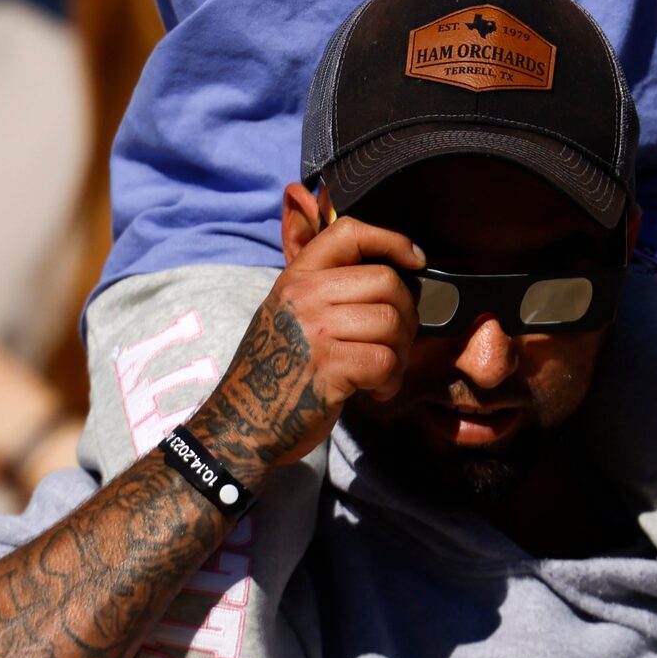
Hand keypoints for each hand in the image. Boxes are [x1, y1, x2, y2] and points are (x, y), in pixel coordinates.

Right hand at [192, 184, 422, 477]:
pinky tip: (374, 391)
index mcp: (296, 277)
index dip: (391, 240)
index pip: (349, 232)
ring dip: (400, 355)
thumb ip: (326, 286)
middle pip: (388, 282)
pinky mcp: (329, 367)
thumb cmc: (276, 370)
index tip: (415, 260)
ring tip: (382, 371)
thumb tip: (393, 267)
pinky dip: (389, 381)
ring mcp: (315, 330)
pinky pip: (386, 361)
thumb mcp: (290, 314)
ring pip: (393, 324)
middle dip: (406, 315)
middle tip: (396, 342)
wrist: (240, 425)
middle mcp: (304, 296)